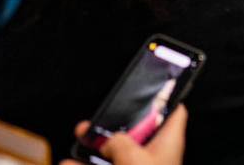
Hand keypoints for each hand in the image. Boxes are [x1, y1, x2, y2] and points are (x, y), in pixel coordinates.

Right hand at [60, 105, 186, 164]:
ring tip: (77, 140)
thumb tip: (110, 140)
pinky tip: (69, 164)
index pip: (174, 112)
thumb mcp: (132, 156)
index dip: (164, 97)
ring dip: (95, 149)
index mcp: (169, 142)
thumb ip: (119, 141)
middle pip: (137, 133)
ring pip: (117, 156)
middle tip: (97, 119)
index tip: (152, 86)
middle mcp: (156, 157)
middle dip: (115, 125)